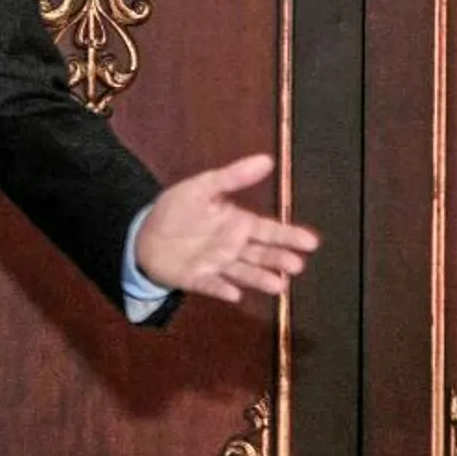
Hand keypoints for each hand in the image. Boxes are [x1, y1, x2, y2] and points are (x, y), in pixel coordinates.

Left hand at [136, 153, 319, 303]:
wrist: (144, 233)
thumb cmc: (177, 210)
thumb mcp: (203, 187)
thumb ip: (233, 177)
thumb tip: (267, 160)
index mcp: (238, 223)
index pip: (268, 230)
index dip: (289, 236)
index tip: (312, 242)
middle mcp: (233, 247)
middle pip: (261, 254)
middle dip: (278, 260)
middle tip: (296, 266)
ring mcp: (217, 265)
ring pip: (242, 272)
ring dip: (259, 279)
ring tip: (278, 286)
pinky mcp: (197, 279)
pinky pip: (211, 285)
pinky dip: (222, 290)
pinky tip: (234, 294)